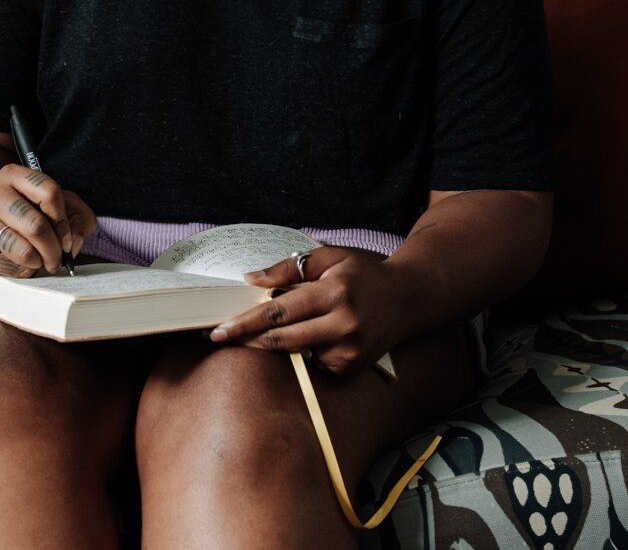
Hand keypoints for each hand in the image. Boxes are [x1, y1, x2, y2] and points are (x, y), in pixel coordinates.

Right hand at [0, 164, 96, 277]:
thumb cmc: (27, 213)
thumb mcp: (56, 204)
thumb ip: (78, 216)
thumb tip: (74, 242)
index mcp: (14, 175)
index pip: (49, 192)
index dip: (63, 221)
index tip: (67, 239)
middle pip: (36, 226)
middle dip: (54, 249)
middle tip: (57, 259)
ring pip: (23, 251)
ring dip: (39, 262)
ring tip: (40, 261)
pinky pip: (9, 267)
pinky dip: (23, 271)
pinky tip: (21, 263)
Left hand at [207, 247, 405, 375]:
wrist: (409, 299)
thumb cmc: (364, 274)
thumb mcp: (329, 258)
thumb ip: (288, 268)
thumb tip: (249, 280)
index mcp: (334, 294)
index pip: (279, 312)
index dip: (245, 322)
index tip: (218, 329)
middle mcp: (343, 326)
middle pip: (281, 340)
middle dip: (247, 339)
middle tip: (219, 335)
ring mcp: (349, 351)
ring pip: (295, 353)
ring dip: (280, 342)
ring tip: (293, 322)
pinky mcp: (351, 369)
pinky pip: (313, 364)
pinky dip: (307, 350)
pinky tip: (322, 334)